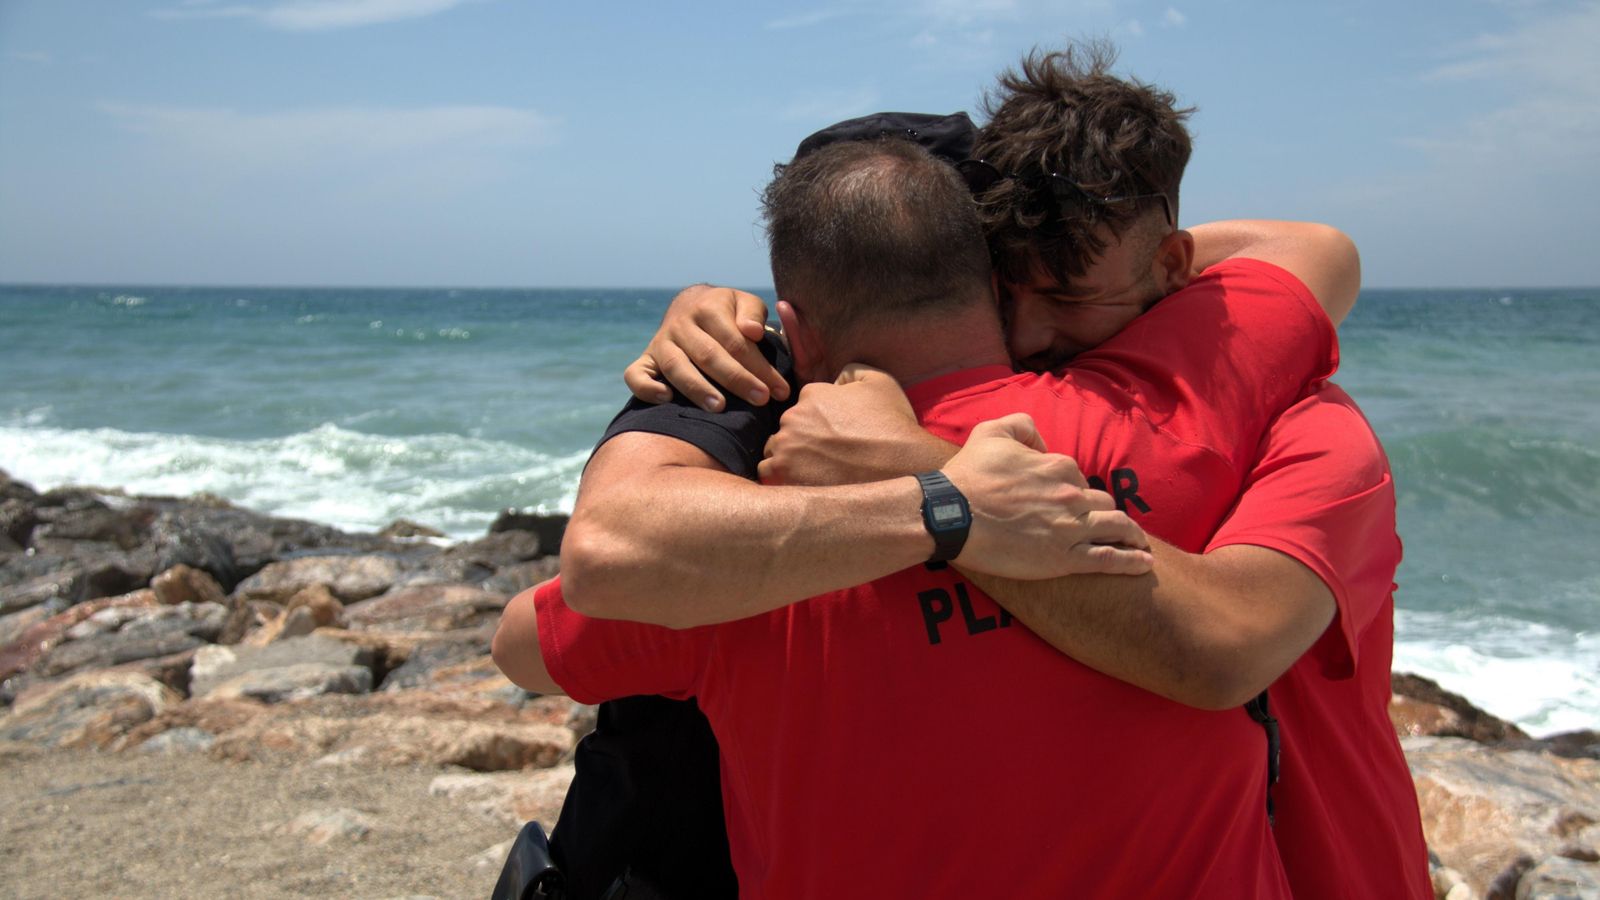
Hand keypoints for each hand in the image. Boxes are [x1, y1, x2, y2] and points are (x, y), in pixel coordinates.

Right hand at [621, 284, 788, 410]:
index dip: (759, 367)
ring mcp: (660, 343)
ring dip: (698, 388)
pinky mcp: (645, 359)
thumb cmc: (728, 312)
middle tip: (760, 399)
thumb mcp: (745, 303)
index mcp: (708, 307)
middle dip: (737, 380)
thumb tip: (752, 332)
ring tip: (720, 407)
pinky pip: (636, 375)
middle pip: (709, 355)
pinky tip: (666, 399)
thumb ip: (754, 314)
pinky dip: (647, 388)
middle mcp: (681, 324)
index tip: (779, 390)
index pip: (736, 341)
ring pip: (676, 367)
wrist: (690, 306)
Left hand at [759, 364, 945, 485]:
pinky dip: (782, 475)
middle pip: (788, 426)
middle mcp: (793, 418)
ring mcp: (787, 448)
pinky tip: (803, 479)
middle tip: (827, 452)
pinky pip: (769, 472)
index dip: (820, 417)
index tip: (836, 432)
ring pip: (775, 448)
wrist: (901, 465)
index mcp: (811, 394)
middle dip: (803, 436)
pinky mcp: (785, 475)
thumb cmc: (892, 424)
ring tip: (815, 468)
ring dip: (789, 455)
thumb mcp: (879, 381)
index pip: (805, 403)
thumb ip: (850, 370)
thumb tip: (835, 379)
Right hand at [944, 414, 1153, 578]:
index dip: (1075, 487)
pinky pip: (1109, 559)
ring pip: (1115, 528)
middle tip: (1109, 523)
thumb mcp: (991, 432)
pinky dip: (1132, 561)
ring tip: (1139, 542)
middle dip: (1106, 512)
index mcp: (1057, 466)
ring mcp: (1070, 528)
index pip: (1079, 476)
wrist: (950, 515)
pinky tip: (1144, 563)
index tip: (1070, 500)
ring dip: (1131, 534)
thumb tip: (1042, 442)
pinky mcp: (1065, 559)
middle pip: (1102, 503)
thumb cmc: (967, 476)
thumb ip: (1022, 425)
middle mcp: (1071, 495)